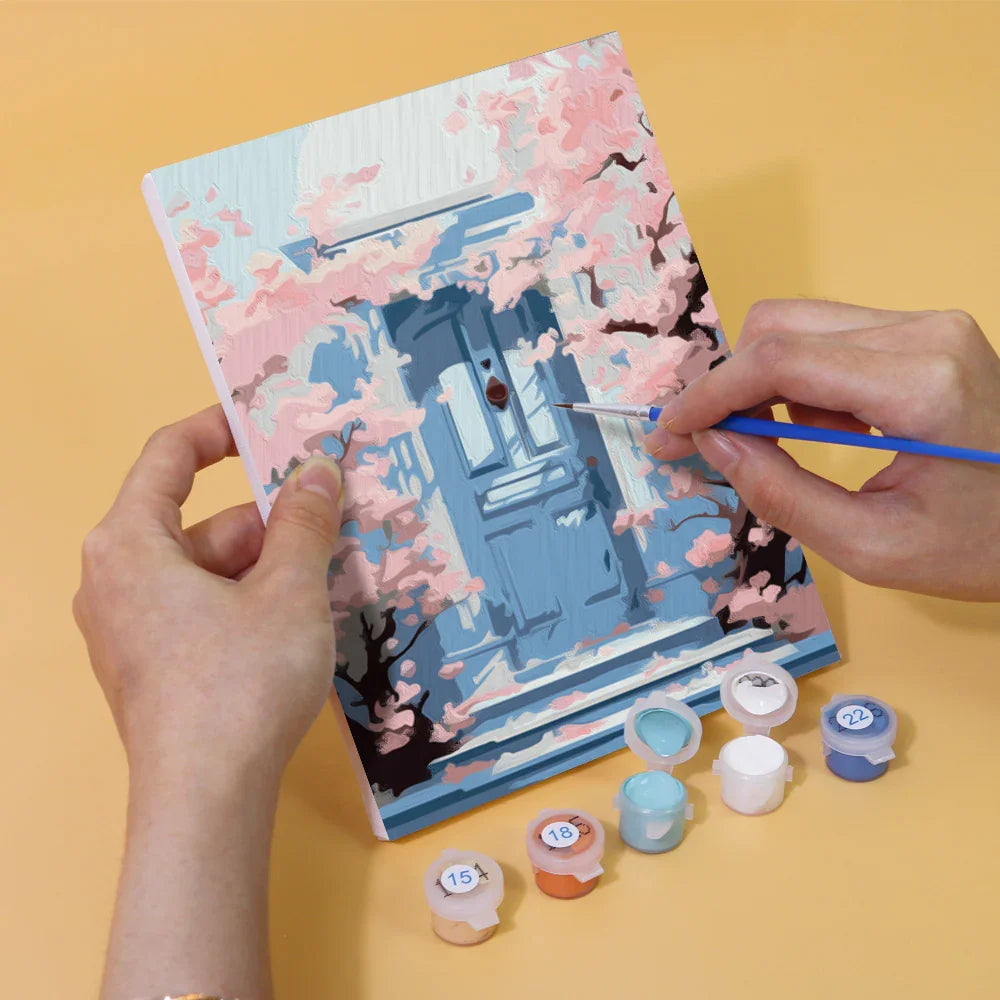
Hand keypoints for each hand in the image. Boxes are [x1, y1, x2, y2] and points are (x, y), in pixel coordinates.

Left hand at [76, 405, 342, 999]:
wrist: (206, 800)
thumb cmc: (239, 683)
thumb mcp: (288, 588)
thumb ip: (304, 520)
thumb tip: (317, 470)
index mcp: (129, 543)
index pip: (169, 456)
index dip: (221, 429)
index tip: (272, 425)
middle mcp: (114, 580)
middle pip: (199, 521)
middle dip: (268, 520)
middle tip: (332, 519)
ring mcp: (128, 629)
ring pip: (206, 571)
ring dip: (268, 565)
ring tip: (331, 575)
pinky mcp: (150, 668)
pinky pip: (201, 610)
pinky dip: (249, 602)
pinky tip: (301, 618)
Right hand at [645, 301, 999, 599]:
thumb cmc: (982, 546)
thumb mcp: (872, 546)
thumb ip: (780, 493)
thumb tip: (712, 444)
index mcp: (922, 385)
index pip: (781, 361)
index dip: (710, 394)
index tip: (670, 431)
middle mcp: (926, 334)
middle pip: (780, 328)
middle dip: (728, 386)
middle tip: (704, 443)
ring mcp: (931, 327)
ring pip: (799, 327)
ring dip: (764, 385)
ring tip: (775, 444)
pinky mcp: (927, 334)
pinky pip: (831, 339)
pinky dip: (800, 382)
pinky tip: (821, 430)